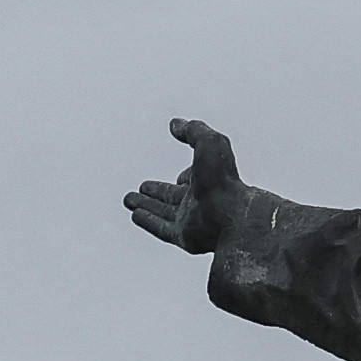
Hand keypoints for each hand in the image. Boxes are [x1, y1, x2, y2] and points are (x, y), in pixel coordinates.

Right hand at [128, 117, 238, 255]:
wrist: (231, 216)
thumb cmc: (224, 180)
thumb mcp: (210, 143)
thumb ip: (194, 130)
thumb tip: (175, 124)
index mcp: (211, 182)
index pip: (193, 178)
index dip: (185, 175)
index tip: (180, 177)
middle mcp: (201, 202)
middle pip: (173, 197)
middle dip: (156, 192)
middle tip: (142, 187)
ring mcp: (192, 221)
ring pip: (164, 213)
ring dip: (146, 206)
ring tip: (129, 199)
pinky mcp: (184, 236)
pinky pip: (161, 229)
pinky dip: (147, 221)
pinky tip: (134, 215)